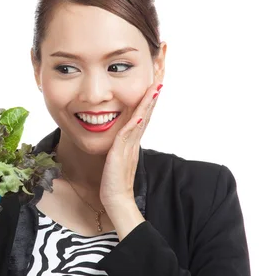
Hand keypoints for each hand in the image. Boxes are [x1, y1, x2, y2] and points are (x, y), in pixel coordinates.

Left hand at [100, 80, 162, 209]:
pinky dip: (136, 122)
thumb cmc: (113, 181)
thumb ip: (120, 144)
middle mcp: (135, 140)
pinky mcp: (121, 154)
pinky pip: (129, 134)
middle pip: (148, 111)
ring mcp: (130, 146)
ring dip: (149, 102)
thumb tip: (120, 133)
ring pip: (143, 119)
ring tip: (157, 84)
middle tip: (162, 74)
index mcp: (134, 139)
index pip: (145, 112)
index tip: (156, 79)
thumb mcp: (116, 156)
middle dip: (155, 92)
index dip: (150, 96)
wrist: (116, 201)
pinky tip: (141, 112)